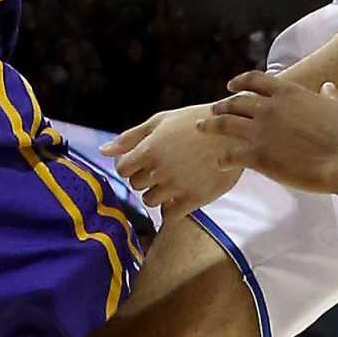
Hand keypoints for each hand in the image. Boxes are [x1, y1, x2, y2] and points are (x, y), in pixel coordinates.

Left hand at [107, 103, 238, 217]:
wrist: (235, 132)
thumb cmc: (194, 122)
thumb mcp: (160, 121)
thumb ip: (129, 137)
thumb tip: (101, 151)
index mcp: (149, 150)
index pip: (123, 170)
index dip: (130, 165)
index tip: (142, 161)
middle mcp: (160, 170)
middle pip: (136, 185)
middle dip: (145, 177)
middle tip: (163, 166)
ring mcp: (177, 187)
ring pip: (150, 201)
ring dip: (157, 193)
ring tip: (173, 179)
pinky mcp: (194, 199)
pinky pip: (169, 215)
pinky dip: (170, 208)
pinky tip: (180, 195)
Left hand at [203, 72, 337, 195]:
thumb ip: (334, 95)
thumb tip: (328, 87)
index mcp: (288, 92)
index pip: (255, 80)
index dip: (240, 81)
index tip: (231, 85)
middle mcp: (269, 107)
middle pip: (235, 101)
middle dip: (222, 105)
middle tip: (213, 110)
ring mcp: (260, 130)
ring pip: (225, 124)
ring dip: (212, 125)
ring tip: (203, 128)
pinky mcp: (257, 155)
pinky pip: (230, 154)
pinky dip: (223, 158)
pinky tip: (221, 163)